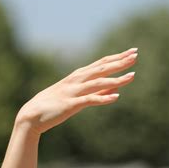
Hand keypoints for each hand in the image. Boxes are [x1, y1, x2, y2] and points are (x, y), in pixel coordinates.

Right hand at [15, 48, 137, 134]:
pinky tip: (116, 97)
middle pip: (103, 68)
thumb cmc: (57, 103)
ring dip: (117, 79)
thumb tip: (117, 86)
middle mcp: (78, 79)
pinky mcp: (71, 104)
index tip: (133, 51)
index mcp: (80, 75)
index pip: (103, 62)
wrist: (32, 115)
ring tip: (132, 76)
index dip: (118, 57)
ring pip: (99, 82)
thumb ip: (99, 90)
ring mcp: (74, 91)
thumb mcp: (80, 94)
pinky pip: (89, 100)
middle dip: (120, 62)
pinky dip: (103, 98)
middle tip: (136, 56)